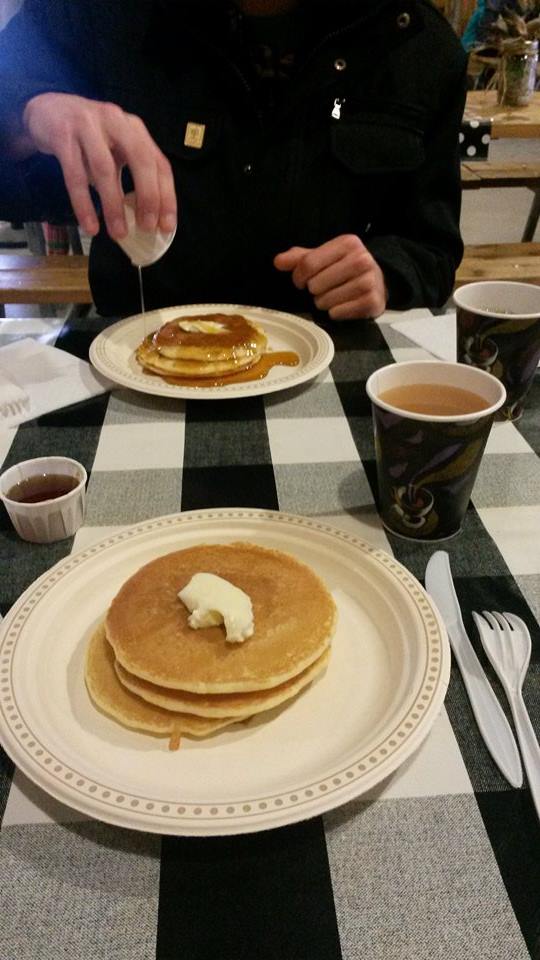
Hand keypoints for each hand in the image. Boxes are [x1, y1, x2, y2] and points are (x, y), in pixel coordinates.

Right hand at [23, 93, 176, 238]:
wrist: (47, 110)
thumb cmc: (89, 137)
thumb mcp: (116, 149)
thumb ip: (132, 175)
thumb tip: (147, 219)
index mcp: (134, 129)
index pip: (159, 162)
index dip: (166, 196)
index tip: (166, 226)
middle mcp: (116, 122)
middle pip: (140, 160)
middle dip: (147, 197)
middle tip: (147, 228)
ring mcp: (88, 126)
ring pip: (105, 169)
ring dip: (114, 206)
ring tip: (119, 234)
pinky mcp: (62, 136)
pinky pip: (74, 176)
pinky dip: (84, 204)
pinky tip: (91, 226)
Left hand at [274, 234, 387, 319]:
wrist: (377, 282)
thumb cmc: (345, 269)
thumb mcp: (324, 257)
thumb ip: (300, 258)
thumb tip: (278, 261)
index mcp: (348, 243)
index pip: (308, 263)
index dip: (298, 276)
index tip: (301, 281)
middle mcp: (361, 259)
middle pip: (315, 284)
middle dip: (314, 290)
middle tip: (322, 289)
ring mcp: (369, 281)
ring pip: (325, 300)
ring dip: (323, 303)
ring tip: (332, 297)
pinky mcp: (373, 301)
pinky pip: (338, 313)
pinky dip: (335, 313)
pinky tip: (342, 306)